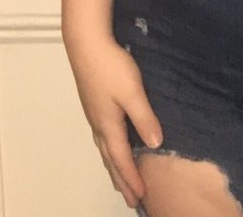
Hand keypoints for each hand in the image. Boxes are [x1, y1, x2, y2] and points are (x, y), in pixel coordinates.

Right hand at [65, 33, 163, 208]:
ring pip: (105, 148)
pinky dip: (110, 150)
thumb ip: (144, 118)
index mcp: (109, 125)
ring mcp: (95, 114)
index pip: (121, 159)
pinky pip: (103, 137)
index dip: (131, 179)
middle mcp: (99, 124)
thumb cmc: (110, 66)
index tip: (140, 197)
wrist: (87, 43)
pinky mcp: (94, 103)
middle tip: (130, 199)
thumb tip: (156, 145)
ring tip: (120, 178)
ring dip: (114, 166)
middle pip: (110, 159)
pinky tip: (114, 144)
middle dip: (121, 180)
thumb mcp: (132, 92)